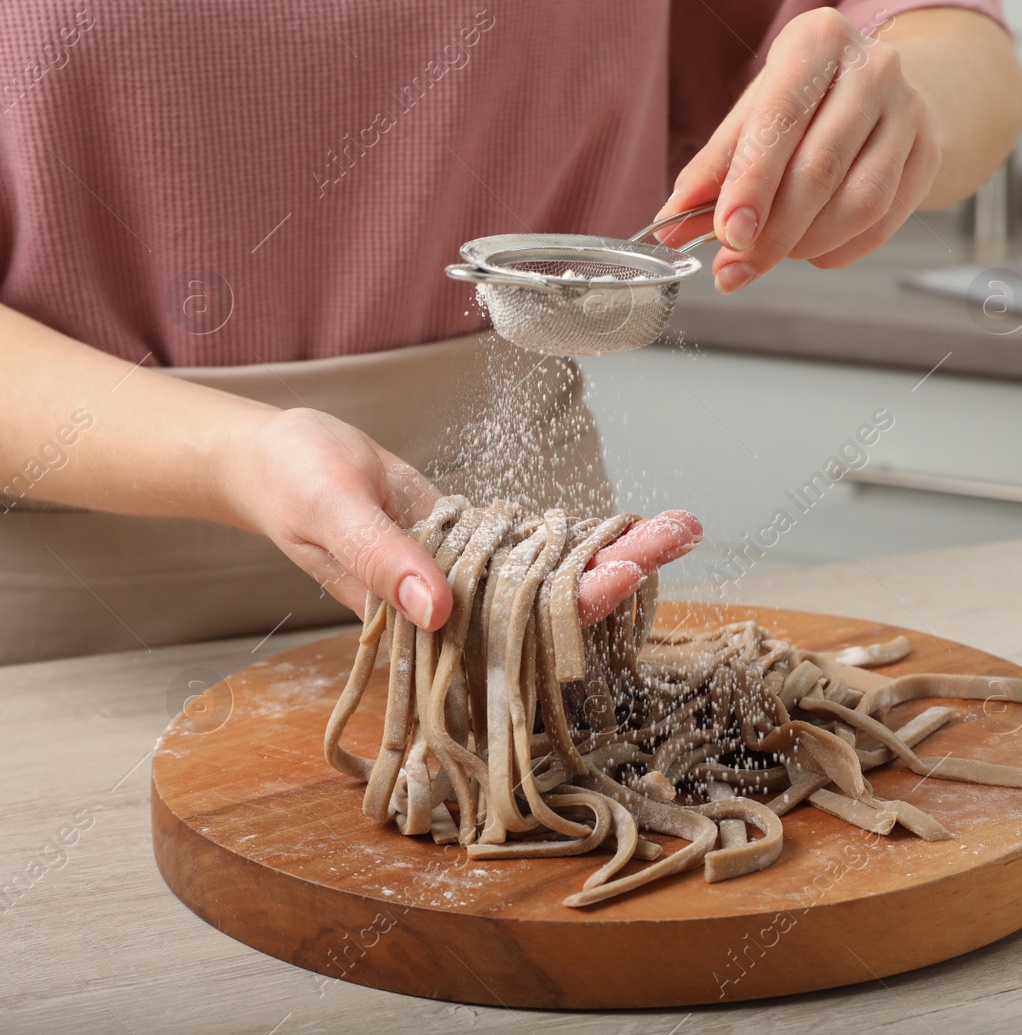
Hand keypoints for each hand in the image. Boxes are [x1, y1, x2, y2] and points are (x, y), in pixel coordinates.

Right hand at [219, 408, 700, 630]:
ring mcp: (469, 579)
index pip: (515, 625)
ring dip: (617, 552)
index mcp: (422, 618)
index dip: (573, 606)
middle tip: (684, 532)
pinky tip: (631, 525)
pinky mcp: (473, 547)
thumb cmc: (291, 482)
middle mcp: (456, 609)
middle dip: (622, 570)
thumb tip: (439, 611)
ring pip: (556, 575)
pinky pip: (537, 546)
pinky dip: (582, 534)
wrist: (273, 460)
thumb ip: (382, 560)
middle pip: (554, 602)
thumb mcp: (331, 510)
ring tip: (682, 525)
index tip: (625, 577)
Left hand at [656, 7, 941, 292]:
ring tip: (773, 254)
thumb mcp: (754, 114)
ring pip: (859, 202)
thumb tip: (673, 221)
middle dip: (773, 231)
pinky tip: (811, 250)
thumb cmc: (807, 101)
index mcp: (818, 42)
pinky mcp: (929, 154)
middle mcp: (872, 69)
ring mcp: (909, 113)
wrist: (880, 89)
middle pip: (820, 168)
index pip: (782, 119)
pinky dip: (839, 250)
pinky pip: (883, 222)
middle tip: (736, 265)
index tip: (727, 233)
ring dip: (807, 243)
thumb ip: (714, 168)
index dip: (752, 183)